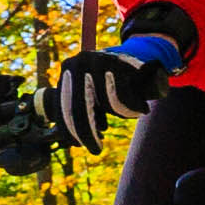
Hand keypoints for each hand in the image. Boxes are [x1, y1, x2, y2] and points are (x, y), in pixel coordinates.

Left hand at [50, 19, 185, 149]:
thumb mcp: (88, 92)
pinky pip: (125, 94)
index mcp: (67, 70)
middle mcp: (78, 62)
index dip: (68, 129)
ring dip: (119, 114)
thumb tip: (67, 139)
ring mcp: (99, 59)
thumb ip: (77, 109)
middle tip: (95, 149)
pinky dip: (134, 106)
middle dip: (87, 133)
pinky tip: (141, 110)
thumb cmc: (108, 81)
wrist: (137, 55)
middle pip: (81, 108)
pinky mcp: (121, 60)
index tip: (77, 145)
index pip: (63, 106)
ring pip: (106, 102)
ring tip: (127, 114)